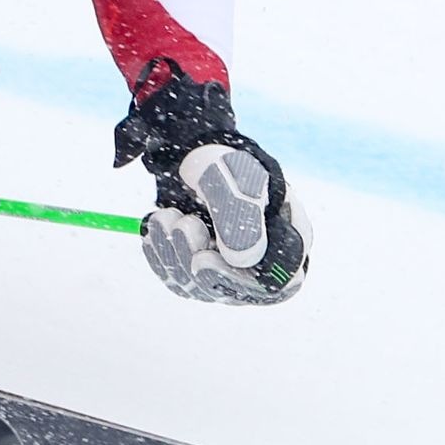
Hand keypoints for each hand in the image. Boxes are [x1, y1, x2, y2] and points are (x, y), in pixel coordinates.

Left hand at [116, 63, 308, 305]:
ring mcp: (234, 271)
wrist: (193, 155)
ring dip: (175, 255)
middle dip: (198, 263)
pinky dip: (163, 260)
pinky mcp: (203, 272)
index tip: (203, 258)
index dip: (241, 279)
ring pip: (205, 288)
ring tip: (164, 216)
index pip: (279, 280)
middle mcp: (266, 262)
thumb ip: (241, 217)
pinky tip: (154, 233)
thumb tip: (244, 262)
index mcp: (291, 237)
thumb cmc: (223, 163)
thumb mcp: (234, 179)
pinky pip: (182, 282)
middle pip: (238, 290)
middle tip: (180, 225)